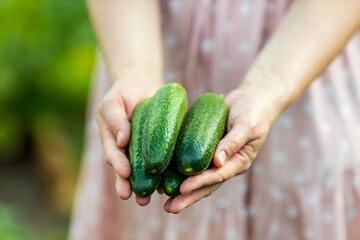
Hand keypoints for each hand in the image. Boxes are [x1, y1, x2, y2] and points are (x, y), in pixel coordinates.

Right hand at [96, 75, 161, 205]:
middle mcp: (126, 150)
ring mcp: (141, 150)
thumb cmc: (124, 93)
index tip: (125, 174)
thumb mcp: (113, 102)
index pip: (114, 155)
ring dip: (149, 186)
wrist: (140, 86)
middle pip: (128, 171)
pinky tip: (170, 184)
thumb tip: (122, 140)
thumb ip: (115, 119)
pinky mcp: (157, 146)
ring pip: (144, 171)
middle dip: (132, 186)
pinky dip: (164, 173)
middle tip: (139, 200)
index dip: (119, 165)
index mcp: (112, 141)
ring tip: (154, 200)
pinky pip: (161, 160)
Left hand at [164, 87, 279, 213]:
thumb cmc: (253, 111)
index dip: (201, 183)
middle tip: (169, 208)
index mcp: (239, 162)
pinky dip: (181, 172)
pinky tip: (166, 179)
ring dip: (183, 191)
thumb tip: (217, 162)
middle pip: (206, 185)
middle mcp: (226, 164)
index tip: (183, 189)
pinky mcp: (207, 149)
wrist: (253, 99)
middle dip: (188, 197)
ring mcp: (216, 159)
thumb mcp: (246, 125)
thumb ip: (233, 142)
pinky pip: (193, 163)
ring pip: (198, 178)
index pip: (218, 176)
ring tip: (165, 203)